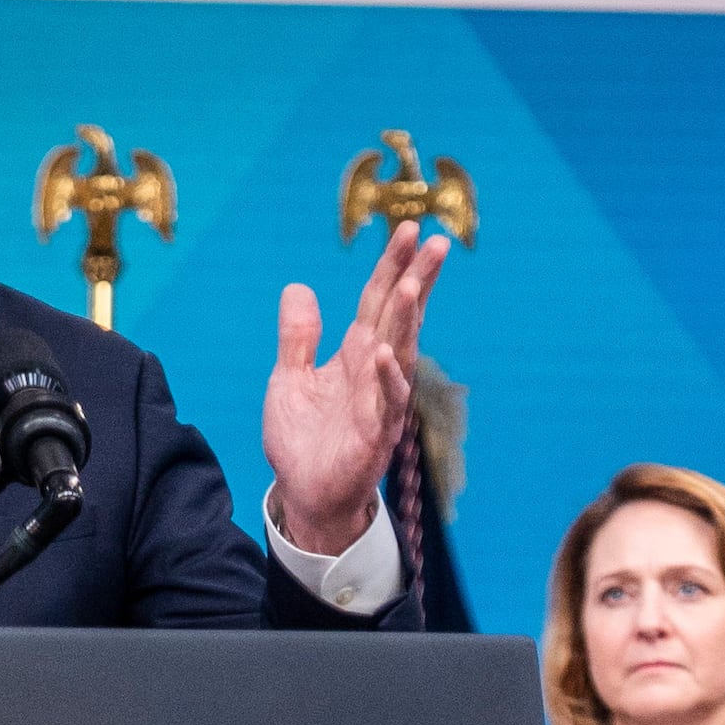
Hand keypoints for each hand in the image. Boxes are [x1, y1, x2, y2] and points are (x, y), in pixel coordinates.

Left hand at [257, 227, 446, 556]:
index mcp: (356, 354)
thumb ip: (297, 337)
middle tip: (435, 242)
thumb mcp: (289, 379)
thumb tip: (298, 287)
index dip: (392, 265)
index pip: (378, 301)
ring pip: (399, 353)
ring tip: (412, 284)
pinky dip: (386, 380)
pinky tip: (384, 355)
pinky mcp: (372, 436)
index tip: (408, 229)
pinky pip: (385, 404)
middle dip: (416, 279)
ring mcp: (378, 402)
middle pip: (399, 317)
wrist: (304, 495)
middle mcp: (374, 372)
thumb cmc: (303, 441)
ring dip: (406, 321)